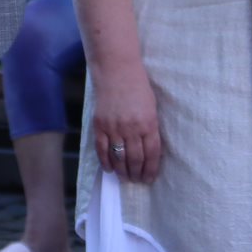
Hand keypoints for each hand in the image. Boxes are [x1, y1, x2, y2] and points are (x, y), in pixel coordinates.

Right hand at [92, 62, 162, 183]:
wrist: (117, 70)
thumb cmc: (138, 87)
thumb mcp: (151, 107)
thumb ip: (150, 128)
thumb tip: (149, 150)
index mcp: (149, 123)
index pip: (152, 154)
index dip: (151, 170)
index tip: (149, 178)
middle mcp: (132, 128)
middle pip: (135, 159)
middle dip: (137, 174)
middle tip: (137, 180)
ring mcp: (114, 128)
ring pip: (119, 158)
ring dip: (122, 172)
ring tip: (125, 178)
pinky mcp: (99, 125)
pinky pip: (102, 150)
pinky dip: (106, 162)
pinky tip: (110, 169)